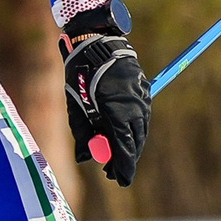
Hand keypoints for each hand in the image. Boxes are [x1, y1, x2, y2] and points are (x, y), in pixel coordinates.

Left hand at [61, 5, 148, 186]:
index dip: (124, 166)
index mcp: (118, 111)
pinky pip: (140, 116)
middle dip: (125, 158)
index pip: (125, 146)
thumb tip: (87, 157)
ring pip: (140, 129)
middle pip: (135, 141)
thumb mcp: (76, 105)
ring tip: (114, 158)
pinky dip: (132, 127)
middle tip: (114, 173)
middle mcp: (135, 105)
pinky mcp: (144, 89)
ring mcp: (143, 97)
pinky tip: (119, 133)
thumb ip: (83, 132)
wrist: (98, 41)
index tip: (121, 180)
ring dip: (129, 144)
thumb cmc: (80, 72)